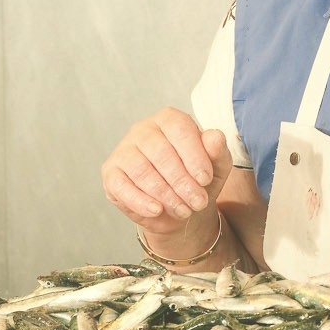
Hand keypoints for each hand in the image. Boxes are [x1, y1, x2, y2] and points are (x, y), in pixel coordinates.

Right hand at [101, 109, 233, 233]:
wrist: (179, 208)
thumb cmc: (197, 180)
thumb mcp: (215, 168)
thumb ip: (217, 152)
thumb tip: (215, 137)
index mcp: (169, 120)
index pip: (179, 129)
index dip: (194, 155)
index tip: (205, 179)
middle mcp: (143, 129)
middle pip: (160, 152)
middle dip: (182, 181)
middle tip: (198, 202)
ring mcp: (124, 150)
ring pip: (142, 170)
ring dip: (165, 195)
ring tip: (183, 210)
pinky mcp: (111, 173)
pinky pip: (122, 185)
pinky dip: (141, 201)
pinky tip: (157, 210)